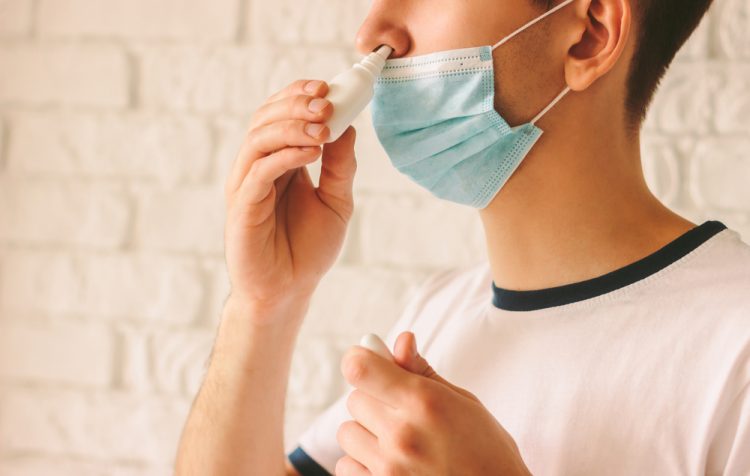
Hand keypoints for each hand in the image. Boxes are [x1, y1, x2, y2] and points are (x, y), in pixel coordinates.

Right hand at [223, 79, 356, 320]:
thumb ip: (340, 165)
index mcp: (278, 162)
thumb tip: (348, 126)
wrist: (289, 291)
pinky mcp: (242, 207)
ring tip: (323, 126)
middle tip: (326, 101)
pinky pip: (259, 171)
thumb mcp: (336, 201)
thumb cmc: (308, 249)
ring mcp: (246, 186)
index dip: (299, 95)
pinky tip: (312, 152)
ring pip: (258, 139)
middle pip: (265, 119)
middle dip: (296, 104)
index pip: (280, 114)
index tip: (328, 87)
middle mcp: (257, 168)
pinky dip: (286, 155)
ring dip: (292, 125)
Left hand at [336, 332, 531, 475]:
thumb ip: (422, 372)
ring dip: (366, 433)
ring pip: (347, 432)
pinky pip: (345, 465)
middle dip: (374, 399)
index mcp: (423, 403)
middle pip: (355, 398)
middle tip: (402, 411)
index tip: (368, 360)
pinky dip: (361, 462)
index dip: (360, 359)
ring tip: (399, 441)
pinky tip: (390, 463)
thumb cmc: (487, 451)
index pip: (360, 368)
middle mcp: (401, 434)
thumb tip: (401, 340)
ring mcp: (388, 468)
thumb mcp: (463, 402)